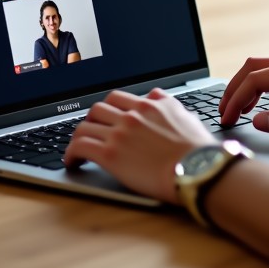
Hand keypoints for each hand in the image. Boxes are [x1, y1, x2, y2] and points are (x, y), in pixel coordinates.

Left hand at [64, 88, 214, 202]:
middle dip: (91, 122)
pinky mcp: (110, 155)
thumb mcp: (186, 115)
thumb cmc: (197, 150)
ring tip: (78, 149)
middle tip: (91, 133)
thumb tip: (158, 98)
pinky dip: (71, 153)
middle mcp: (132, 115)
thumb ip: (167, 104)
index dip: (107, 108)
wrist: (197, 169)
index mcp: (150, 105)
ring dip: (78, 137)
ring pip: (84, 126)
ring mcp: (120, 134)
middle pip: (98, 109)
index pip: (117, 98)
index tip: (105, 118)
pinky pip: (80, 146)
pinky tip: (72, 162)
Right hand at [219, 52, 268, 140]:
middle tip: (222, 114)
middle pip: (256, 67)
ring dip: (247, 88)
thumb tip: (256, 121)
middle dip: (235, 89)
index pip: (257, 79)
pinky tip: (258, 105)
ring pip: (267, 70)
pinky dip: (262, 88)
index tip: (226, 119)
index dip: (236, 99)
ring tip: (234, 112)